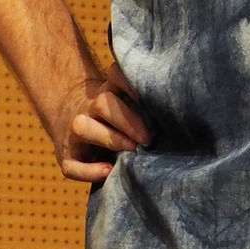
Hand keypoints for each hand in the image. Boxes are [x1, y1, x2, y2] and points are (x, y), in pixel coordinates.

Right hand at [52, 62, 150, 183]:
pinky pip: (72, 165)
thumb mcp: (125, 106)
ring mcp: (75, 133)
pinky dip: (89, 171)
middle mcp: (89, 108)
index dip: (131, 83)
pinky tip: (108, 172)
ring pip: (82, 127)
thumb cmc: (114, 119)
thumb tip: (182, 114)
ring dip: (109, 139)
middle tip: (149, 138)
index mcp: (107, 93)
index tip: (154, 94)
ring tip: (132, 151)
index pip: (115, 76)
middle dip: (127, 120)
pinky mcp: (67, 158)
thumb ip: (146, 108)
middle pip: (103, 103)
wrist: (67, 120)